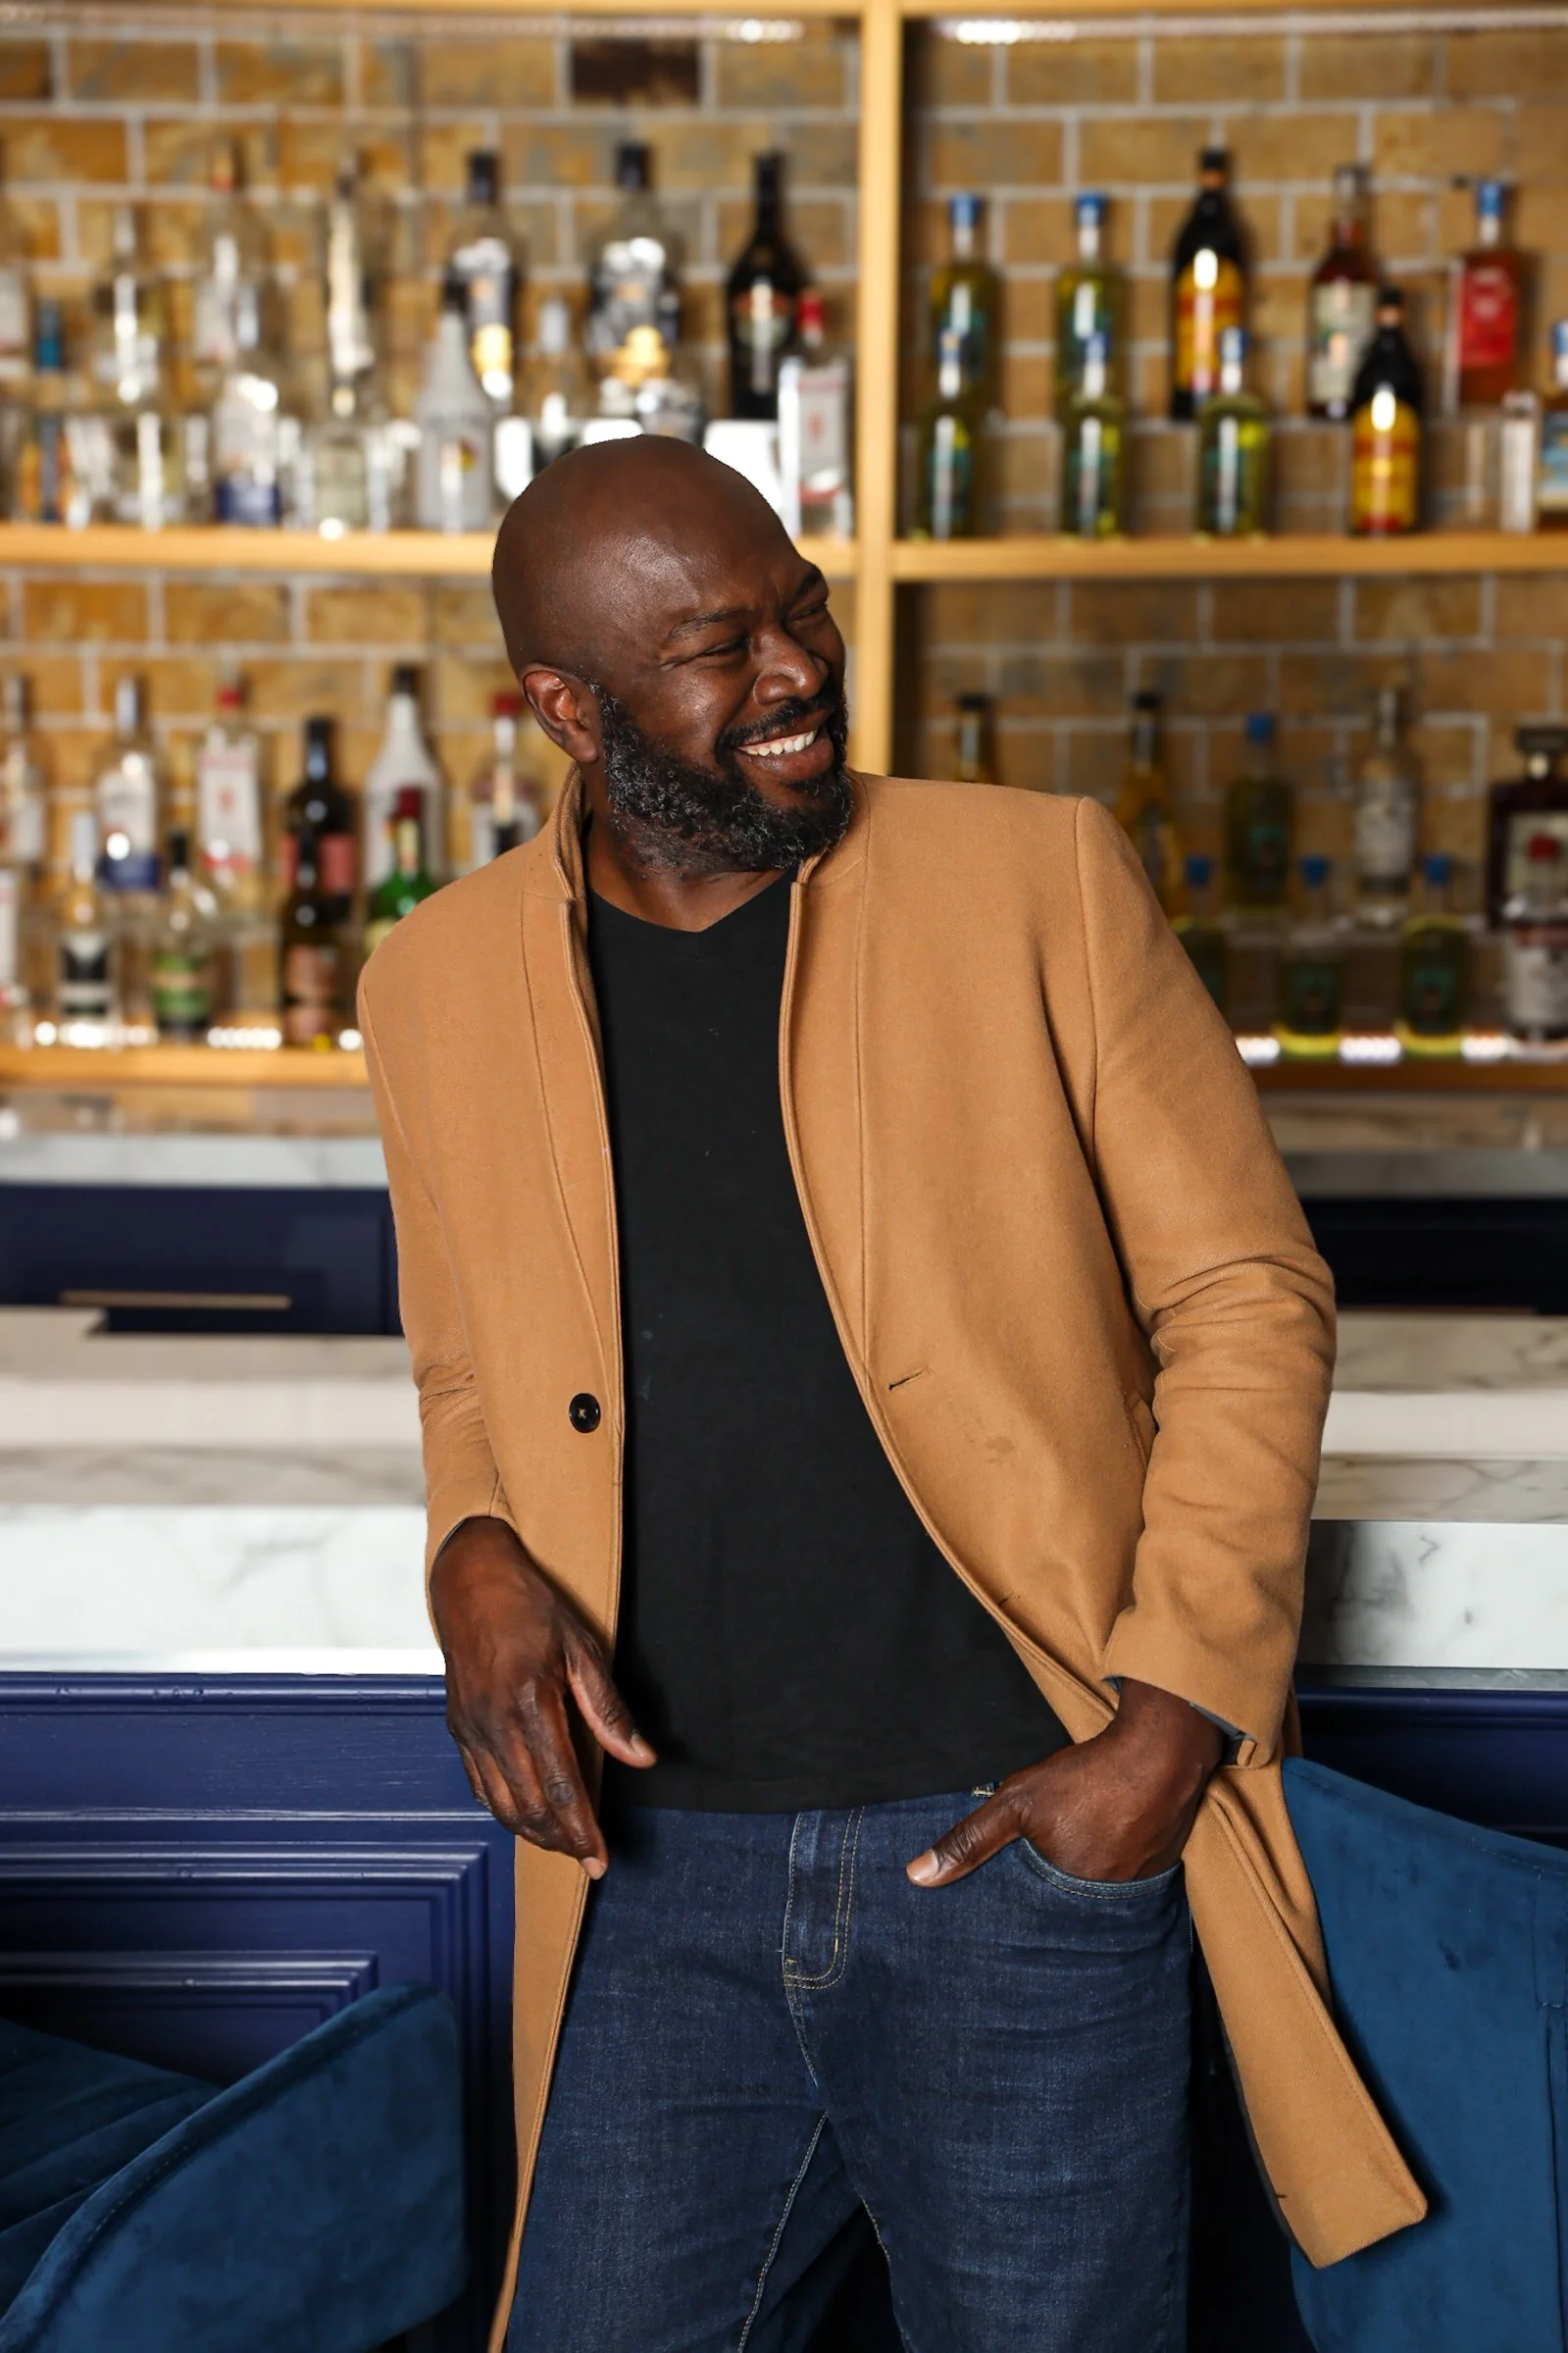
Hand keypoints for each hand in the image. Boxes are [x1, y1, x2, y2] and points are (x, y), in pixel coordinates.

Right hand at [431, 1515, 654, 1876]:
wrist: (470, 1581)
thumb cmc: (529, 1607)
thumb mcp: (580, 1647)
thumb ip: (608, 1709)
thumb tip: (641, 1757)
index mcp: (530, 1701)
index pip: (562, 1785)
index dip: (583, 1829)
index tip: (601, 1858)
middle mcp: (495, 1723)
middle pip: (530, 1805)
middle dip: (561, 1841)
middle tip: (588, 1859)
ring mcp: (471, 1729)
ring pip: (501, 1805)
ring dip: (533, 1833)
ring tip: (563, 1845)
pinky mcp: (458, 1729)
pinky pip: (479, 1786)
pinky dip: (504, 1811)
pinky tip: (526, 1817)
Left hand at [906, 1678, 1223, 1888]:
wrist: (1161, 1752)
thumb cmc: (1087, 1778)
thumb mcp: (1017, 1803)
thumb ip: (969, 1841)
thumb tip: (917, 1877)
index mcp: (1069, 1898)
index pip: (1032, 1919)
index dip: (1016, 1907)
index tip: (1003, 1901)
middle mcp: (1106, 1904)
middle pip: (1066, 1907)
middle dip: (1050, 1895)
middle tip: (1043, 1864)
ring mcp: (1138, 1887)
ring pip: (1097, 1891)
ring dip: (1084, 1877)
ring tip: (1073, 1852)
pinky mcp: (1159, 1868)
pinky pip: (1126, 1876)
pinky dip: (1113, 1862)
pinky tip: (1105, 1838)